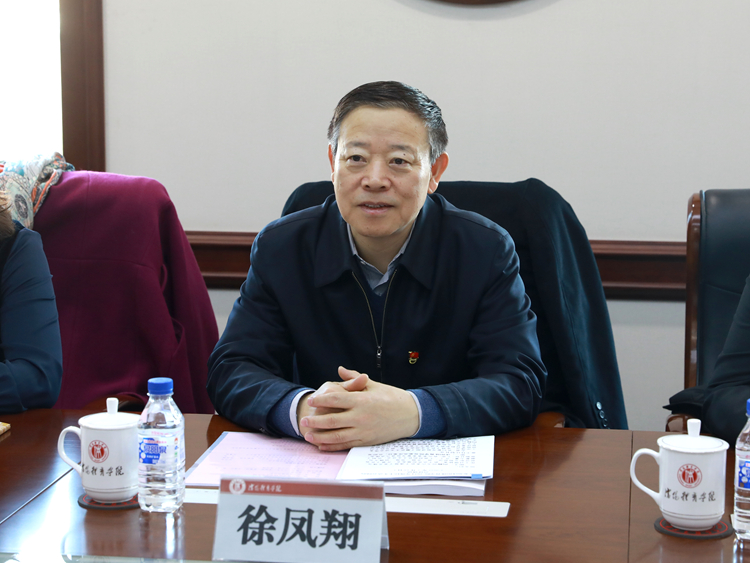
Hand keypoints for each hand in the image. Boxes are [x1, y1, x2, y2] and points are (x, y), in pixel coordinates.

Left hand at [299, 366, 419, 450]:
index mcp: (362, 400)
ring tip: (308, 434)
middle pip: (332, 420)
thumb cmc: (392, 397)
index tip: (311, 399)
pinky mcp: (367, 441)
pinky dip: (332, 446)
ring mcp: (363, 431)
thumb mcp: (374, 385)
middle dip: (316, 421)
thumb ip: (355, 379)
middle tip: (304, 420)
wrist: (411, 415)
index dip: (321, 400)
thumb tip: (340, 369)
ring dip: (320, 436)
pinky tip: (322, 445)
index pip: (336, 400)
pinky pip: (346, 445)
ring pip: (337, 436)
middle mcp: (361, 417)